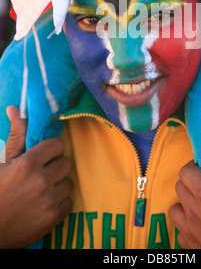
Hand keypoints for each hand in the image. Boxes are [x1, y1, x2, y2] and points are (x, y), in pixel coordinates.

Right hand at [0, 106, 72, 248]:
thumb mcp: (4, 161)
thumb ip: (17, 136)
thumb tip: (14, 108)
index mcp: (27, 164)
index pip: (57, 145)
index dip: (50, 150)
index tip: (43, 156)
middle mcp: (41, 181)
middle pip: (66, 163)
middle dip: (55, 166)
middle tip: (43, 173)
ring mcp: (49, 201)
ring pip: (69, 182)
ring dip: (58, 184)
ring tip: (43, 189)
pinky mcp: (53, 218)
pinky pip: (69, 202)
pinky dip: (60, 202)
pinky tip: (46, 203)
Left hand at [169, 130, 200, 248]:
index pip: (185, 171)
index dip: (193, 167)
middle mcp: (195, 214)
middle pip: (179, 187)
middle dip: (189, 182)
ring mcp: (192, 232)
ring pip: (174, 209)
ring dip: (184, 204)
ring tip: (200, 203)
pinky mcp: (192, 248)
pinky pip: (179, 232)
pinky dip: (186, 226)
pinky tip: (200, 224)